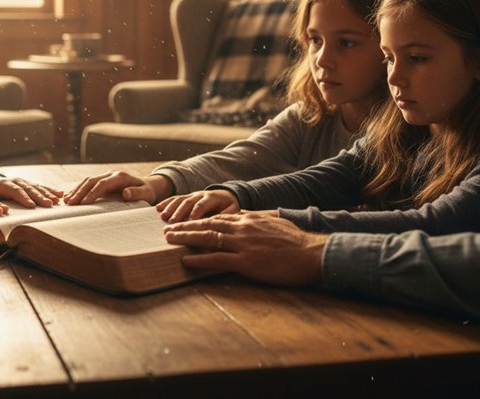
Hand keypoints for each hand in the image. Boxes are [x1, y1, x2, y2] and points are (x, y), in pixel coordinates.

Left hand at [0, 174, 61, 207]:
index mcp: (5, 184)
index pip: (16, 191)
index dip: (24, 198)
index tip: (32, 206)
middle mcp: (17, 181)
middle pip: (29, 189)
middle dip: (40, 197)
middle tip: (49, 204)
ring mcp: (25, 182)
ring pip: (37, 187)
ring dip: (48, 194)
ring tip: (57, 200)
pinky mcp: (30, 184)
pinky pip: (42, 187)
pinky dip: (51, 190)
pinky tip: (60, 194)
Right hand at [63, 171, 171, 204]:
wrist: (146, 186)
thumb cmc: (147, 192)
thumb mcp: (146, 194)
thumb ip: (137, 193)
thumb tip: (125, 193)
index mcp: (120, 177)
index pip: (103, 184)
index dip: (92, 193)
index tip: (84, 203)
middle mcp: (110, 174)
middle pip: (91, 181)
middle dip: (80, 192)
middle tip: (70, 203)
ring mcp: (105, 177)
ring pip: (87, 181)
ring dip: (76, 191)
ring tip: (67, 202)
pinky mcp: (102, 182)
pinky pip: (87, 184)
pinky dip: (78, 190)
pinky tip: (70, 197)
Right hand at [156, 189, 240, 222]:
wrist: (226, 195)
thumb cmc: (229, 207)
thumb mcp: (233, 210)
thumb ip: (227, 217)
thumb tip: (219, 226)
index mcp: (212, 198)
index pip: (202, 204)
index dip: (196, 212)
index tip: (190, 221)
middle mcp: (200, 194)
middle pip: (188, 202)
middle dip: (179, 212)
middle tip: (172, 222)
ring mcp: (192, 195)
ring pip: (180, 199)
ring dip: (170, 208)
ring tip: (163, 217)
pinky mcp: (186, 197)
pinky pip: (175, 198)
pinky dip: (166, 203)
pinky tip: (158, 208)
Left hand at [163, 212, 325, 285]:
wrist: (313, 254)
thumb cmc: (298, 242)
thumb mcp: (275, 224)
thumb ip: (258, 220)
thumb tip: (248, 217)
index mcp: (250, 220)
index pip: (218, 217)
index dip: (199, 219)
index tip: (185, 221)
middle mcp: (243, 228)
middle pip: (207, 224)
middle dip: (185, 226)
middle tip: (166, 228)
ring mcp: (243, 245)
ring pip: (207, 238)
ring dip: (185, 238)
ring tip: (169, 239)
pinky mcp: (246, 262)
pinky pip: (217, 259)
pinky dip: (199, 259)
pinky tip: (185, 260)